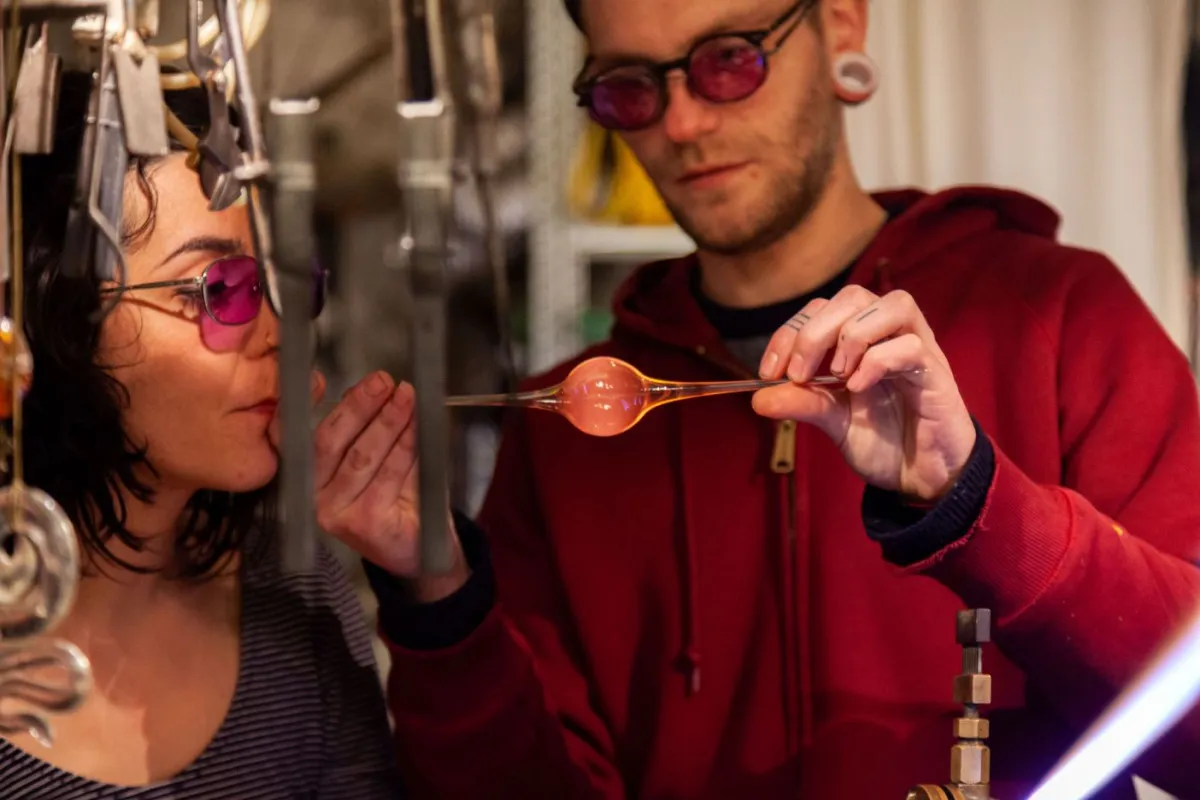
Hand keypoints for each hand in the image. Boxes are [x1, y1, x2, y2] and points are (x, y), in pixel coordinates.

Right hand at [271, 371, 468, 599]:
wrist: (419, 550)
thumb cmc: (394, 498)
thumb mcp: (375, 460)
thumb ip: (364, 430)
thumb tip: (365, 390)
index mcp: (306, 476)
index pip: (292, 438)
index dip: (298, 409)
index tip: (318, 382)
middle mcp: (313, 496)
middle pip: (329, 441)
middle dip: (358, 406)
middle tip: (383, 381)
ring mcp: (336, 512)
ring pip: (362, 455)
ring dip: (388, 421)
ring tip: (406, 397)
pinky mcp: (365, 522)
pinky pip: (389, 473)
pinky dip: (405, 445)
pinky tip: (416, 427)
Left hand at [752, 286, 976, 500]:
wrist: (921, 477)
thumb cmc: (882, 440)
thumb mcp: (832, 420)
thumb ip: (801, 403)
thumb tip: (757, 398)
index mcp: (860, 338)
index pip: (821, 308)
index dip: (790, 332)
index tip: (768, 372)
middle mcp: (890, 334)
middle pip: (853, 297)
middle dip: (814, 331)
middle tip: (797, 375)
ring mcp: (918, 348)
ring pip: (893, 304)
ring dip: (852, 336)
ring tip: (836, 376)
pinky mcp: (937, 373)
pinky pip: (911, 347)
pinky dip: (877, 362)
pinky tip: (859, 389)